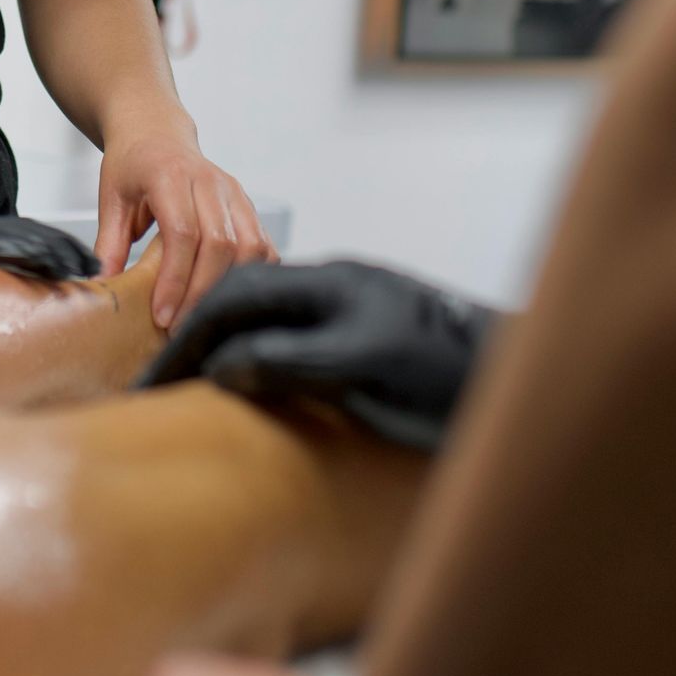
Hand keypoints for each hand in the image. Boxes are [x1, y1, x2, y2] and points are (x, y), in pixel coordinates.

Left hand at [95, 120, 272, 329]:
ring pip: (248, 247)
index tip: (162, 314)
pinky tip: (226, 295)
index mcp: (171, 176)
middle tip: (179, 327)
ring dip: (227, 287)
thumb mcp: (111, 198)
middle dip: (200, 293)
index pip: (183, 234)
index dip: (175, 280)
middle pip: (220, 245)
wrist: (156, 131)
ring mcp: (233, 192)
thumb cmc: (132, 163)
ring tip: (200, 315)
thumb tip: (103, 286)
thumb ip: (110, 243)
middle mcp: (210, 181)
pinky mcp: (246, 204)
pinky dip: (249, 274)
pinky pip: (262, 245)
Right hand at [141, 258, 500, 450]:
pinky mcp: (374, 329)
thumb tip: (222, 364)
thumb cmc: (455, 381)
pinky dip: (262, 350)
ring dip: (227, 343)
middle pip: (245, 300)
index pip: (235, 303)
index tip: (152, 380)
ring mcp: (358, 305)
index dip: (187, 341)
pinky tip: (256, 383)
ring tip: (194, 385)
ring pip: (271, 315)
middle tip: (158, 382)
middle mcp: (341, 289)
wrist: (523, 379)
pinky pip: (300, 330)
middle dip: (196, 337)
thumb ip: (293, 362)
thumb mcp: (366, 374)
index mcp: (333, 291)